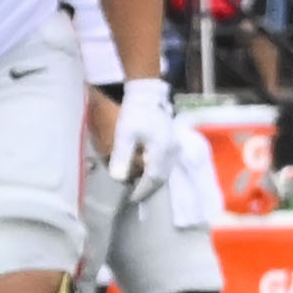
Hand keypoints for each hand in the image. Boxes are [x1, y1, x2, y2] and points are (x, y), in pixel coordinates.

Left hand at [110, 72, 190, 213]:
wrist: (146, 94)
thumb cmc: (135, 113)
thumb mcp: (124, 134)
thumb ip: (121, 156)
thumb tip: (118, 178)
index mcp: (160, 151)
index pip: (152, 178)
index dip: (142, 190)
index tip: (132, 198)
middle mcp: (171, 151)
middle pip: (161, 176)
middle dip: (149, 187)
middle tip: (136, 193)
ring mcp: (174, 146)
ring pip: (165, 170)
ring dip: (154, 179)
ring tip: (141, 184)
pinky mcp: (172, 141)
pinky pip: (166, 162)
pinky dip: (157, 170)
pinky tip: (148, 169)